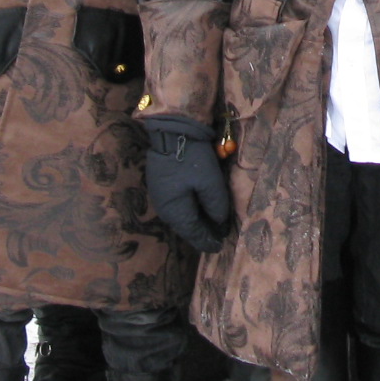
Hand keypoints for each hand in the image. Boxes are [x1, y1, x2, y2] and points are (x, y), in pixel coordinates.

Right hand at [143, 115, 233, 253]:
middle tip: (217, 238)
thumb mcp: (210, 183)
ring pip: (181, 218)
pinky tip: (199, 210)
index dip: (207, 241)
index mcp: (176, 212)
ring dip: (196, 222)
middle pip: (186, 227)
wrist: (171, 132)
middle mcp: (165, 210)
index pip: (194, 233)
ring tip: (211, 226)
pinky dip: (189, 211)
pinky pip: (177, 207)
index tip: (219, 248)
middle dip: (202, 233)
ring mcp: (160, 198)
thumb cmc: (192, 158)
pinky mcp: (161, 187)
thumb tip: (219, 223)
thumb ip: (216, 205)